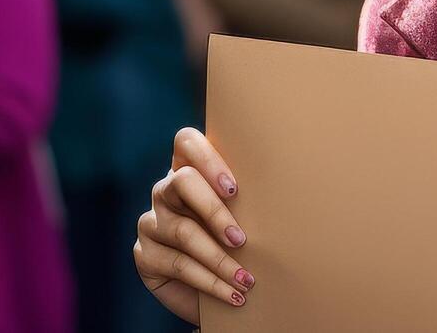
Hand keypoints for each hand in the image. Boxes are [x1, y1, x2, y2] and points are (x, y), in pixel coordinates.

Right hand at [134, 127, 252, 325]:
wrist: (212, 293)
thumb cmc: (236, 244)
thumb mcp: (244, 218)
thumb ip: (249, 201)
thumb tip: (291, 195)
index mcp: (190, 170)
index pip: (186, 142)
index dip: (208, 159)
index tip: (234, 189)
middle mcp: (165, 191)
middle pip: (181, 182)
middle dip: (216, 211)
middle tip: (241, 239)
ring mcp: (152, 221)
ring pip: (184, 231)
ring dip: (220, 259)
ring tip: (247, 279)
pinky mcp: (145, 254)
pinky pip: (179, 264)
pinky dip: (211, 282)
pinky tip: (234, 295)